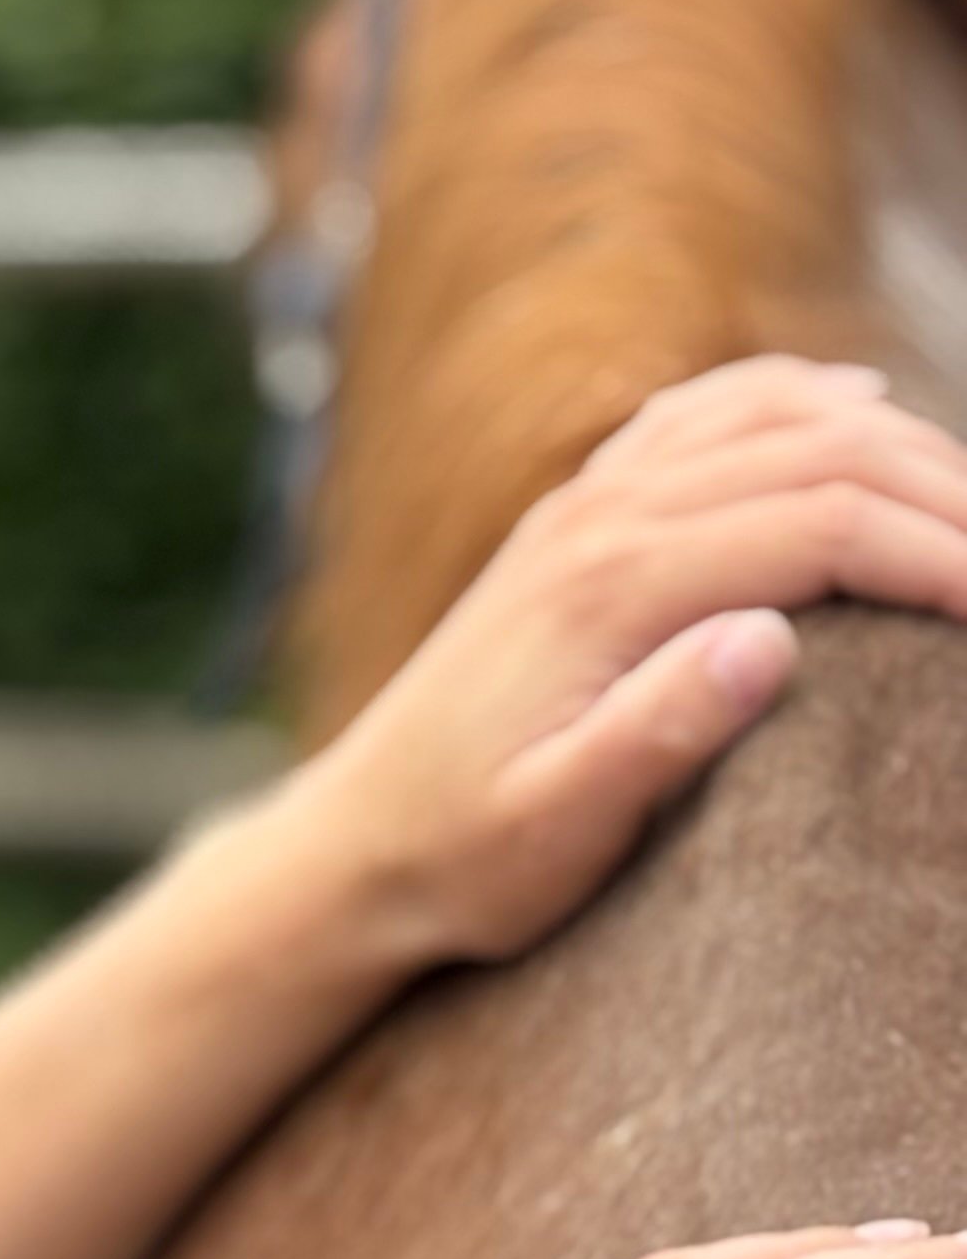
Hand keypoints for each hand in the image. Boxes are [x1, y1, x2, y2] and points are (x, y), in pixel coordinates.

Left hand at [290, 357, 966, 973]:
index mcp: (614, 584)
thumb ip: (655, 737)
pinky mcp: (579, 514)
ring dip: (897, 442)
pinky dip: (798, 398)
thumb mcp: (553, 830)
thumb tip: (768, 641)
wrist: (351, 848)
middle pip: (827, 450)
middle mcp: (604, 515)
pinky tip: (860, 407)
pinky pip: (707, 414)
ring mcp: (588, 501)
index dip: (946, 557)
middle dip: (952, 495)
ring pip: (780, 415)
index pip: (829, 525)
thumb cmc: (459, 861)